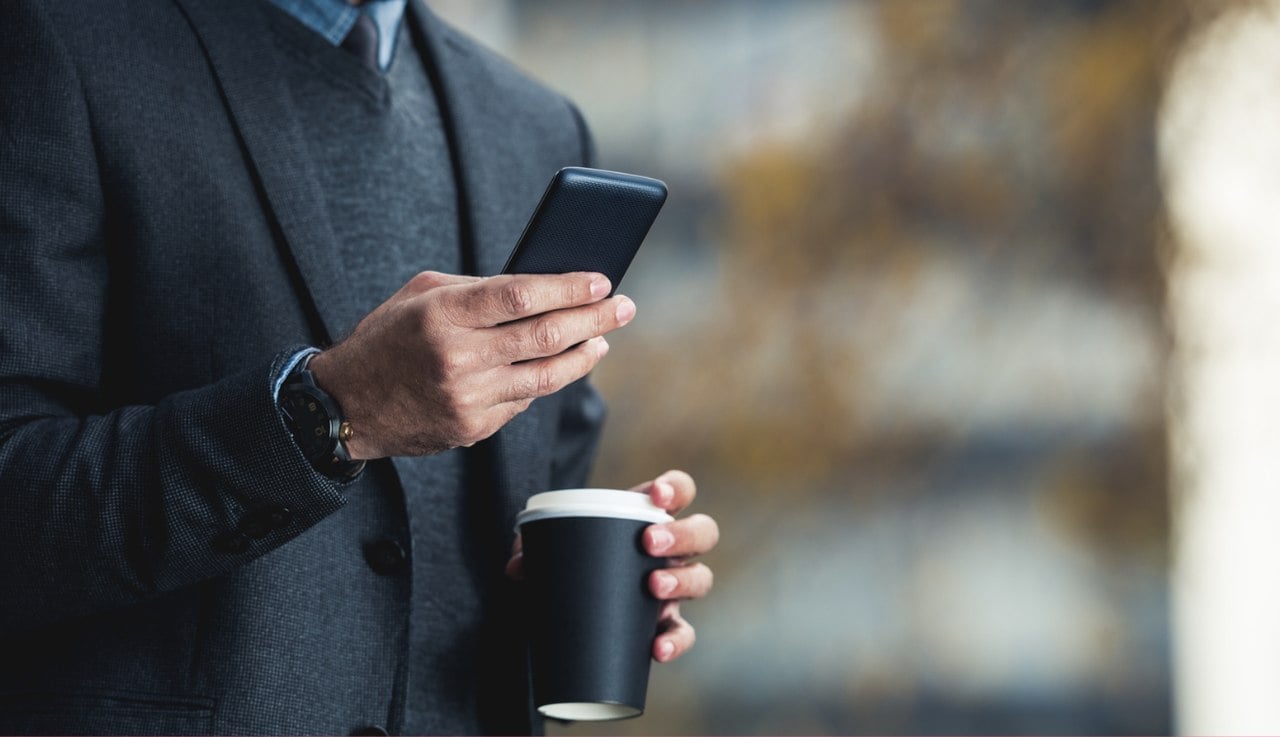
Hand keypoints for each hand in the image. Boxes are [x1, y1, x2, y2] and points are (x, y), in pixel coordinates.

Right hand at [308, 271, 633, 458]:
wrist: (346, 405)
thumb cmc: (388, 338)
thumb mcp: (422, 296)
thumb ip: (477, 290)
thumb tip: (542, 289)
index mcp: (444, 314)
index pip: (522, 295)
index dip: (568, 287)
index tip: (601, 280)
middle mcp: (459, 357)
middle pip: (547, 336)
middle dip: (595, 318)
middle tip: (623, 306)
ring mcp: (468, 397)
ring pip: (547, 376)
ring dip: (584, 355)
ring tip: (603, 338)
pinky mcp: (473, 427)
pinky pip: (524, 402)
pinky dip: (547, 381)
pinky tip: (563, 365)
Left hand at [506, 470, 718, 663]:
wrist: (572, 609)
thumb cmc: (572, 562)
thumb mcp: (553, 550)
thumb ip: (533, 550)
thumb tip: (518, 564)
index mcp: (649, 516)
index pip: (680, 491)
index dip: (676, 487)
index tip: (657, 495)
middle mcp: (671, 550)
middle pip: (703, 532)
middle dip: (683, 534)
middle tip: (650, 543)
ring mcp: (673, 586)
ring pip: (701, 578)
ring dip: (682, 580)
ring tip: (654, 586)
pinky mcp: (666, 624)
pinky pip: (684, 632)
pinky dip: (675, 640)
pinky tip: (657, 647)